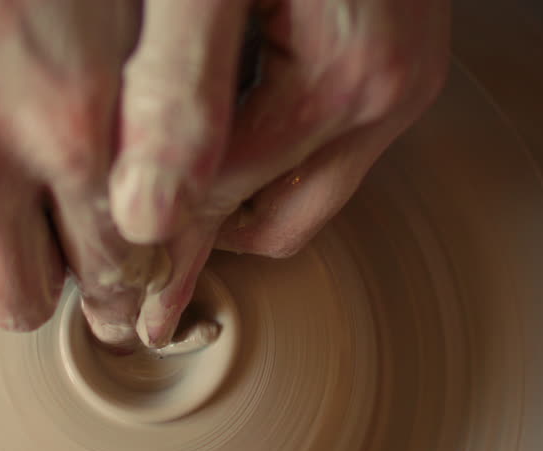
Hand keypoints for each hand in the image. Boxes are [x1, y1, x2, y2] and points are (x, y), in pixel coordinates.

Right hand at [0, 0, 160, 343]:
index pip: (114, 267)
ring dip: (1, 262)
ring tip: (33, 214)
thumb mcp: (155, 0)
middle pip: (22, 303)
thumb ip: (167, 107)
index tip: (142, 274)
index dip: (136, 280)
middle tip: (89, 255)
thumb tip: (175, 196)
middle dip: (66, 289)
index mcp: (69, 121)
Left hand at [110, 0, 450, 346]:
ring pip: (312, 180)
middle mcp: (392, 87)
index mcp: (345, 81)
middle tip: (148, 265)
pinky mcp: (401, 45)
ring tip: (171, 185)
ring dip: (242, 188)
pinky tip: (221, 113)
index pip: (225, 198)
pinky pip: (330, 129)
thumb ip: (178, 88)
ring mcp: (407, 69)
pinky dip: (270, 140)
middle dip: (211, 240)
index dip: (166, 251)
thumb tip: (145, 216)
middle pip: (286, 216)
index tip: (135, 313)